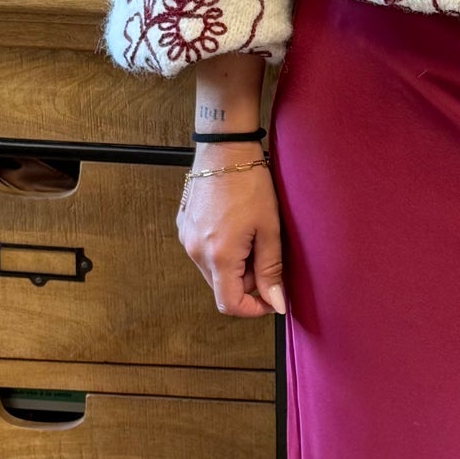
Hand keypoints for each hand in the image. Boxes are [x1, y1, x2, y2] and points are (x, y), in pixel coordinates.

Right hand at [177, 146, 285, 317]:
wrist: (225, 150)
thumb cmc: (250, 185)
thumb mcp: (269, 229)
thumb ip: (271, 270)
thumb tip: (276, 302)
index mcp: (219, 256)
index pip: (229, 304)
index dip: (253, 309)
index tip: (271, 298)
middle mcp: (196, 251)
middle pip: (222, 288)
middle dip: (247, 283)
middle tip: (265, 255)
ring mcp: (186, 238)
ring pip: (213, 271)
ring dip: (234, 266)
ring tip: (251, 236)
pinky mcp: (183, 226)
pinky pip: (203, 252)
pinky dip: (221, 251)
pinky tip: (235, 227)